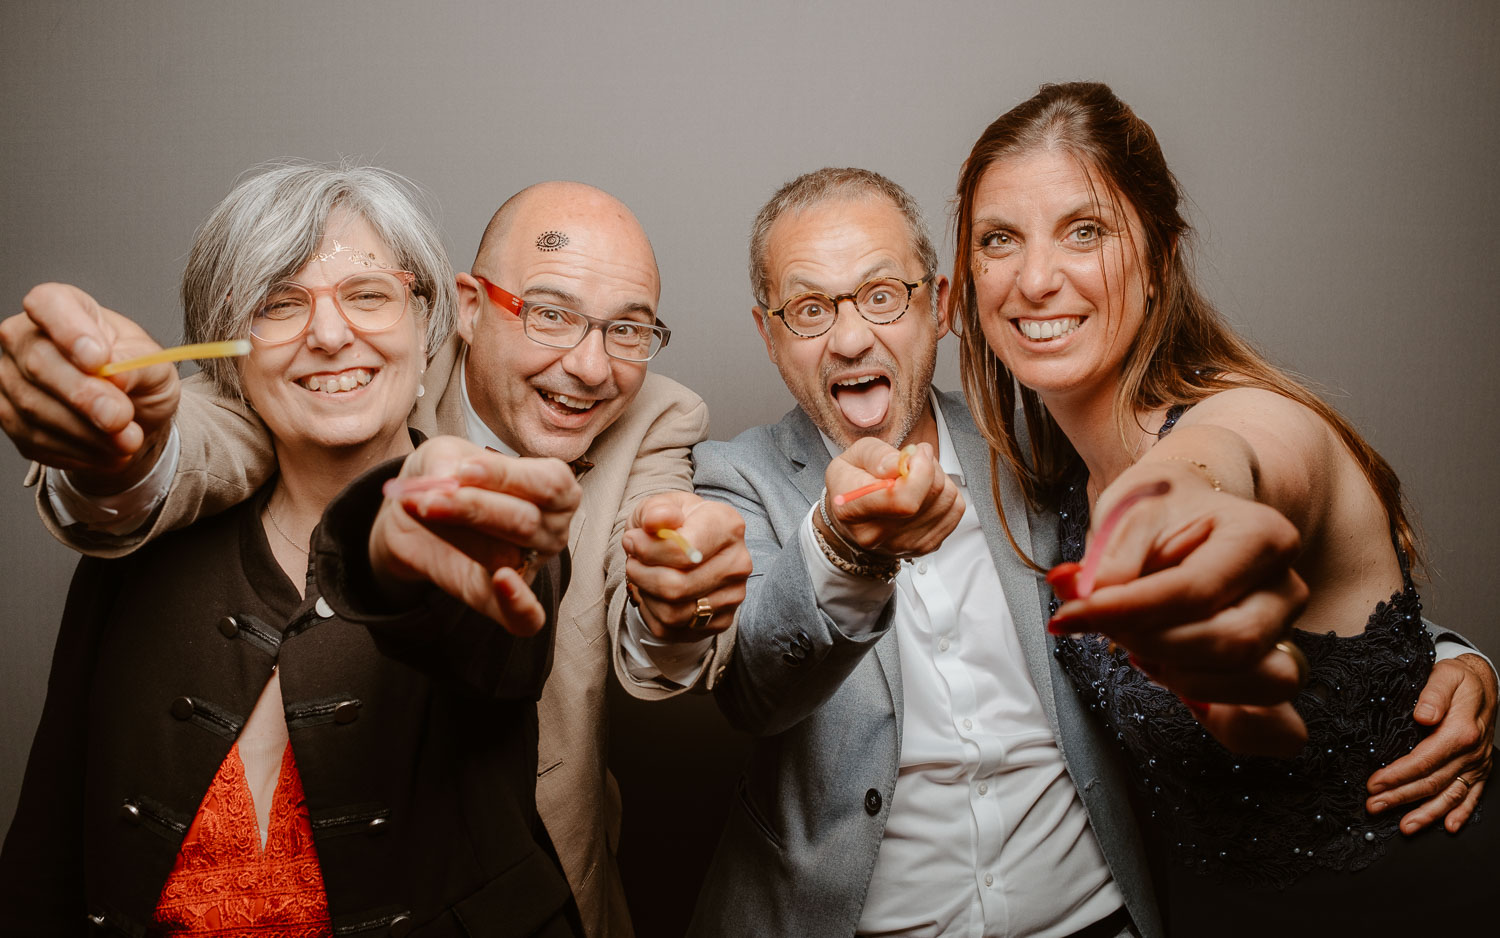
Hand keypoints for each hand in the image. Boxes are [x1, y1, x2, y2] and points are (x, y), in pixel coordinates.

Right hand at [0, 283, 178, 488]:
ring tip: (128, 440)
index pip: (49, 303)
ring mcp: (10, 379)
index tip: (99, 359)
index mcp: (64, 308)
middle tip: (120, 417)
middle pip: (38, 362)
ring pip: (35, 407)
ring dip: (87, 432)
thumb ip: (137, 364)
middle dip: (83, 395)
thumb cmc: (136, 375)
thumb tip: (115, 374)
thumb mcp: (154, 364)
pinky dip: (78, 451)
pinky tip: (108, 452)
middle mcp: (25, 338)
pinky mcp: (10, 419)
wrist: (132, 414)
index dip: (69, 330)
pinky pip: (36, 439)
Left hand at [370, 436, 579, 634]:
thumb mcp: (443, 454)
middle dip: (474, 508)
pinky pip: (524, 619)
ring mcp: (531, 566)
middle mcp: (552, 529)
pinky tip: (501, 582)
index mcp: (553, 488)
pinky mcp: (501, 602)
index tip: (462, 470)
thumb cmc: (446, 478)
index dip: (507, 477)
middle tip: (429, 497)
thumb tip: (448, 480)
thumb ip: (447, 461)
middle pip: (526, 522)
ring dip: (463, 535)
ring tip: (425, 511)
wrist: (414, 517)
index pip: (549, 484)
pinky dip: (519, 605)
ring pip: (508, 556)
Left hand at [621, 491, 750, 642]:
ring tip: (643, 575)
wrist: (686, 548)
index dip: (647, 550)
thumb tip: (657, 520)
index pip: (683, 553)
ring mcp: (733, 595)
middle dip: (642, 575)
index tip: (632, 540)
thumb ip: (655, 510)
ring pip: (672, 613)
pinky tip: (655, 593)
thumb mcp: (658, 507)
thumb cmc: (671, 525)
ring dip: (646, 595)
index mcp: (728, 526)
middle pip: (676, 587)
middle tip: (632, 562)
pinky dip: (653, 613)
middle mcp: (738, 563)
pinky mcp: (721, 621)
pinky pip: (673, 629)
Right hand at [822, 438, 963, 558]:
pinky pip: (955, 511)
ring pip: (947, 500)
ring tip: (917, 476)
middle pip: (931, 496)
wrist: (854, 517)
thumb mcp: (853, 456)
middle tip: (912, 461)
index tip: (914, 454)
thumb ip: (877, 455)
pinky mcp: (926, 546)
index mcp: (852, 510)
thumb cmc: (852, 484)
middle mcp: (877, 534)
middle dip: (929, 466)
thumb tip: (902, 463)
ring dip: (939, 479)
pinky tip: (926, 492)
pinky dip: (946, 494)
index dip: (920, 470)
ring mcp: (904, 544)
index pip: (905, 500)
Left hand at [1049, 469, 1308, 753]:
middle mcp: (1287, 587)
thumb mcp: (1130, 514)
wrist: (1185, 513)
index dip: (1128, 612)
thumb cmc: (1160, 511)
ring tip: (1138, 650)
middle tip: (1099, 629)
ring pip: (1257, 681)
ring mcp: (1286, 632)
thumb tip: (1072, 589)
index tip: (1068, 616)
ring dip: (1183, 678)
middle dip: (1151, 645)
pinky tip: (1178, 691)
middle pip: (1231, 642)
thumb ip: (1109, 558)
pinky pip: (1274, 720)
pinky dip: (1226, 717)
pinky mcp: (1273, 667)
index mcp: (1262, 537)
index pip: (1195, 591)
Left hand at [1366, 653, 1494, 832]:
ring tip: (1405, 826)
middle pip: (1432, 782)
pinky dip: (1461, 813)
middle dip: (1401, 797)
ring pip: (1451, 795)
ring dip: (1427, 813)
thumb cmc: (1459, 678)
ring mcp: (1477, 763)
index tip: (1374, 784)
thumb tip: (1423, 715)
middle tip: (1374, 807)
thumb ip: (1434, 694)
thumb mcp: (1445, 675)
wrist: (1484, 682)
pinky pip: (1472, 795)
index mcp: (1460, 731)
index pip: (1424, 760)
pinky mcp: (1480, 768)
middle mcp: (1471, 752)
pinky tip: (1447, 827)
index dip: (1398, 775)